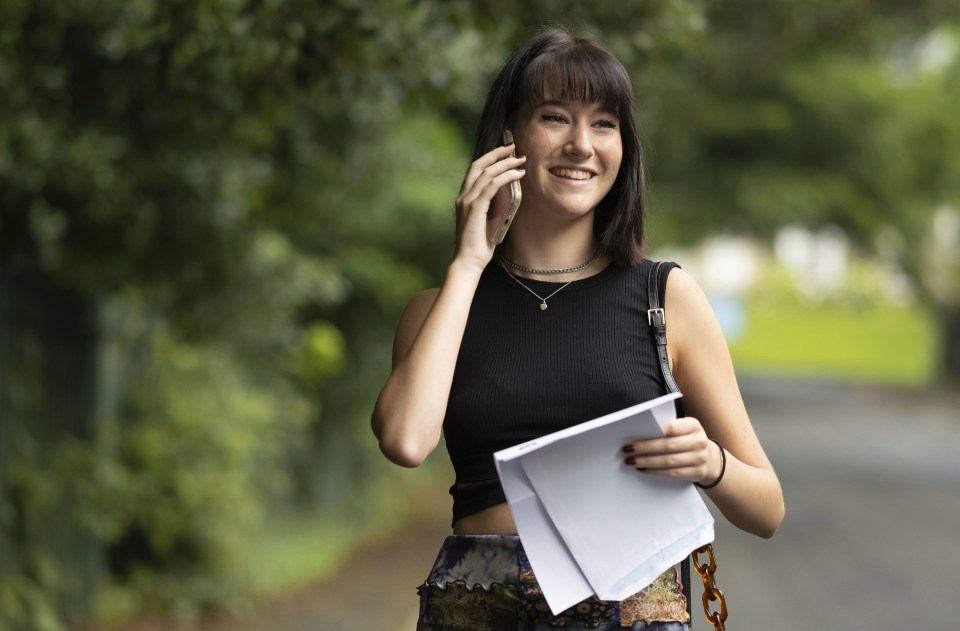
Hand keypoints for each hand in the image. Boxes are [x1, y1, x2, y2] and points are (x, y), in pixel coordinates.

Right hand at [454, 143, 525, 268]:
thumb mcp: (489, 219)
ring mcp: (467, 201)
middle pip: (478, 164)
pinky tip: (517, 174)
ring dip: (505, 163)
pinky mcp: (475, 207)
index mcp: (464, 198)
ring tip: (520, 160)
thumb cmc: (480, 244)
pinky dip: (505, 176)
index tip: (505, 151)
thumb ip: (495, 204)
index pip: (475, 170)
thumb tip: (510, 190)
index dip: (490, 158)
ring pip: (486, 172)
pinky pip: (491, 185)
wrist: (469, 261)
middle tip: (513, 147)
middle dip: (496, 153)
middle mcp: (463, 196)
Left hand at [622, 417, 722, 485]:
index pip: (670, 427)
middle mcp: (699, 441)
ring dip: (647, 462)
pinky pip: (672, 473)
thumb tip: (639, 431)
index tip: (633, 436)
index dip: (651, 432)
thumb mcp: (683, 429)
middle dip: (644, 448)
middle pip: (667, 445)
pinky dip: (655, 471)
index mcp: (693, 425)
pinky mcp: (697, 472)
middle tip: (627, 450)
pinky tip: (643, 469)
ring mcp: (700, 458)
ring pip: (668, 461)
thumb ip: (666, 428)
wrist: (710, 458)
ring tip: (631, 461)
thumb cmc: (688, 440)